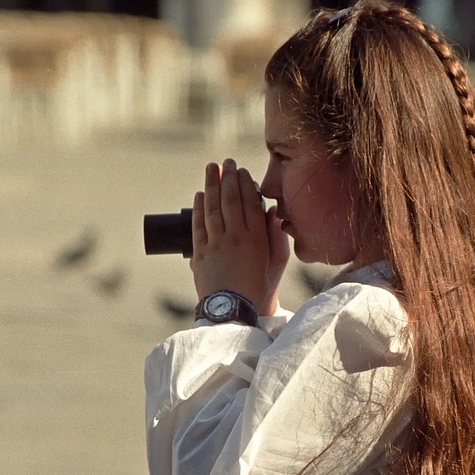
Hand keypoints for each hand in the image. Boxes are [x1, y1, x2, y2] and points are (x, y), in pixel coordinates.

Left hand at [191, 159, 289, 315]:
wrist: (232, 312)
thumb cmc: (258, 289)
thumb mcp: (276, 264)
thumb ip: (276, 237)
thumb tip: (272, 212)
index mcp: (256, 240)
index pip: (249, 203)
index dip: (245, 184)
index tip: (242, 170)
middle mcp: (235, 238)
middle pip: (230, 200)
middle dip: (228, 178)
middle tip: (226, 162)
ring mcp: (215, 245)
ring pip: (212, 208)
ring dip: (211, 185)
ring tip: (211, 169)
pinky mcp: (199, 254)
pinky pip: (198, 225)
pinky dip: (199, 207)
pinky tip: (200, 195)